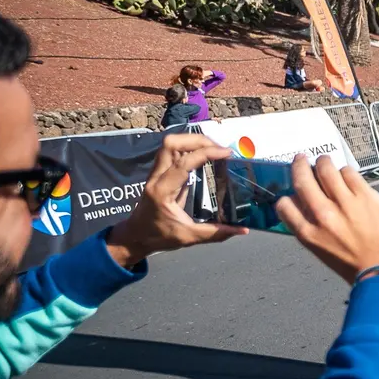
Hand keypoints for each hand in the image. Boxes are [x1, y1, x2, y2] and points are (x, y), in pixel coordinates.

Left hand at [106, 134, 247, 267]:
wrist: (135, 236)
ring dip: (192, 141)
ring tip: (214, 149)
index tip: (227, 153)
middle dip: (198, 140)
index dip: (207, 153)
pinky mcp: (159, 172)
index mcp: (163, 191)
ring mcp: (155, 173)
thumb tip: (244, 230)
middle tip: (219, 148)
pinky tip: (204, 155)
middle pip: (171, 144)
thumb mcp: (189, 237)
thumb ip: (216, 233)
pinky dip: (189, 148)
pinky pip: (172, 152)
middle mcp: (156, 177)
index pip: (183, 162)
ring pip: (170, 144)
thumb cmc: (158, 237)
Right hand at [275, 155, 378, 285]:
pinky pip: (349, 172)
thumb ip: (317, 230)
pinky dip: (347, 171)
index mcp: (309, 234)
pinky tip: (349, 175)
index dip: (289, 196)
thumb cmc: (361, 270)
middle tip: (301, 159)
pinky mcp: (366, 196)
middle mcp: (322, 216)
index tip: (294, 192)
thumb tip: (316, 212)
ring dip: (324, 162)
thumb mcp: (326, 253)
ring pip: (325, 169)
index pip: (285, 206)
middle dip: (300, 165)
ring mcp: (344, 204)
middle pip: (302, 179)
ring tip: (326, 162)